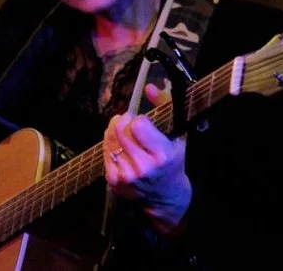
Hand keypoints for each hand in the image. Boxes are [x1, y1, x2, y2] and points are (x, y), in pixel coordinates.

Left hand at [103, 84, 191, 234]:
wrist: (167, 195)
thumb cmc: (173, 161)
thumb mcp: (177, 133)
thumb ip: (164, 106)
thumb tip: (148, 87)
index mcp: (162, 155)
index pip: (137, 125)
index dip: (139, 120)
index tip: (143, 123)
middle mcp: (143, 167)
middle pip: (120, 130)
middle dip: (123, 121)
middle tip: (129, 122)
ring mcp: (127, 175)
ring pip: (110, 139)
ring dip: (115, 131)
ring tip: (125, 134)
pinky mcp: (114, 181)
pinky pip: (105, 152)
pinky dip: (110, 144)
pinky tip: (120, 147)